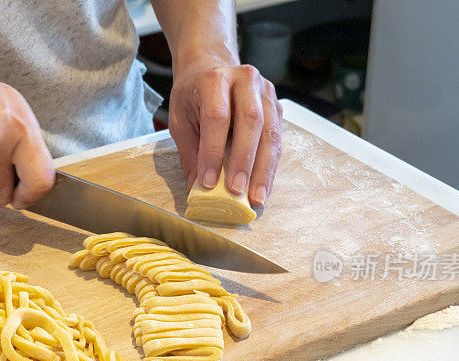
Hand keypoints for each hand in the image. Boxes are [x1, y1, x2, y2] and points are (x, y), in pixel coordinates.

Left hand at [169, 61, 282, 206]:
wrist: (211, 67)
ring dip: (264, 169)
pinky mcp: (277, 105)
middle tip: (237, 191)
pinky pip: (278, 139)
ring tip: (256, 197)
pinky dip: (270, 166)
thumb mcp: (181, 119)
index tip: (208, 181)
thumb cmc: (193, 96)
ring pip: (270, 132)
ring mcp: (265, 91)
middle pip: (251, 121)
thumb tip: (197, 189)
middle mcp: (244, 80)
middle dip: (244, 161)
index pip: (217, 117)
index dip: (213, 151)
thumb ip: (190, 152)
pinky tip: (264, 186)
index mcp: (214, 79)